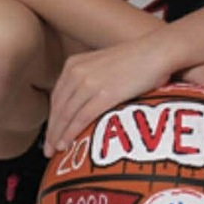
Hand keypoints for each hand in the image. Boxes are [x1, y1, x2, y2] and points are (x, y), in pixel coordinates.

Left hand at [43, 36, 170, 156]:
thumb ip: (91, 80)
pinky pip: (81, 118)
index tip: (50, 134)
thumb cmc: (136, 60)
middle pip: (58, 108)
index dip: (52, 118)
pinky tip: (65, 145)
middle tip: (47, 149)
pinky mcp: (104, 94)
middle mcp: (77, 72)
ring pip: (66, 115)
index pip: (57, 97)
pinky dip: (70, 133)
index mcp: (74, 64)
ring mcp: (89, 83)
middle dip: (51, 131)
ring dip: (58, 135)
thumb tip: (86, 104)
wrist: (156, 51)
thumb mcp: (104, 66)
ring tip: (54, 152)